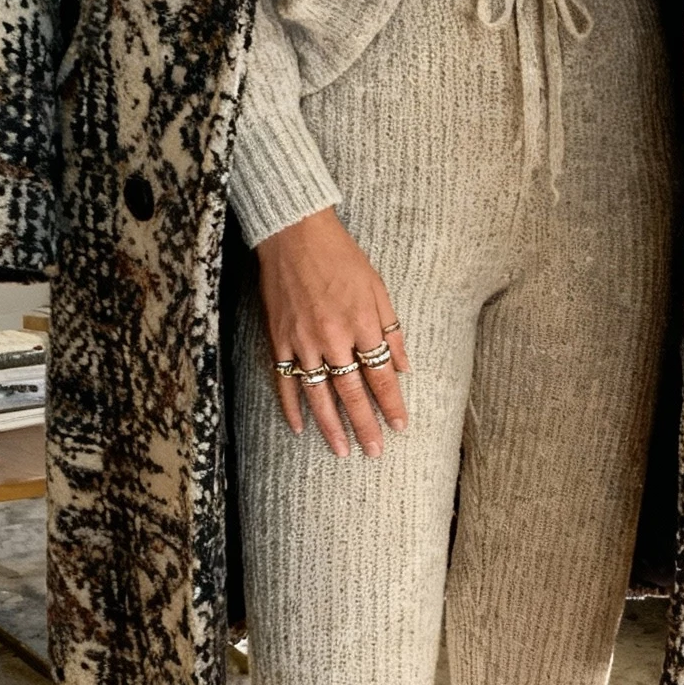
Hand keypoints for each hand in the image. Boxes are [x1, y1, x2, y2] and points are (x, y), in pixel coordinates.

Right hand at [258, 207, 409, 457]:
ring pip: (318, 394)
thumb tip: (405, 367)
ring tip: (342, 451)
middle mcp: (332, 337)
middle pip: (352, 392)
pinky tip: (299, 428)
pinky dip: (291, 407)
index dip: (391, 403)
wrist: (294, 233)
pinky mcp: (278, 339)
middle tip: (374, 451)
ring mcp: (302, 341)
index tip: (399, 426)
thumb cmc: (341, 257)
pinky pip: (285, 381)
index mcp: (361, 323)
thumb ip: (391, 330)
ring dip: (331, 426)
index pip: (381, 374)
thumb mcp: (377, 288)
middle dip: (365, 425)